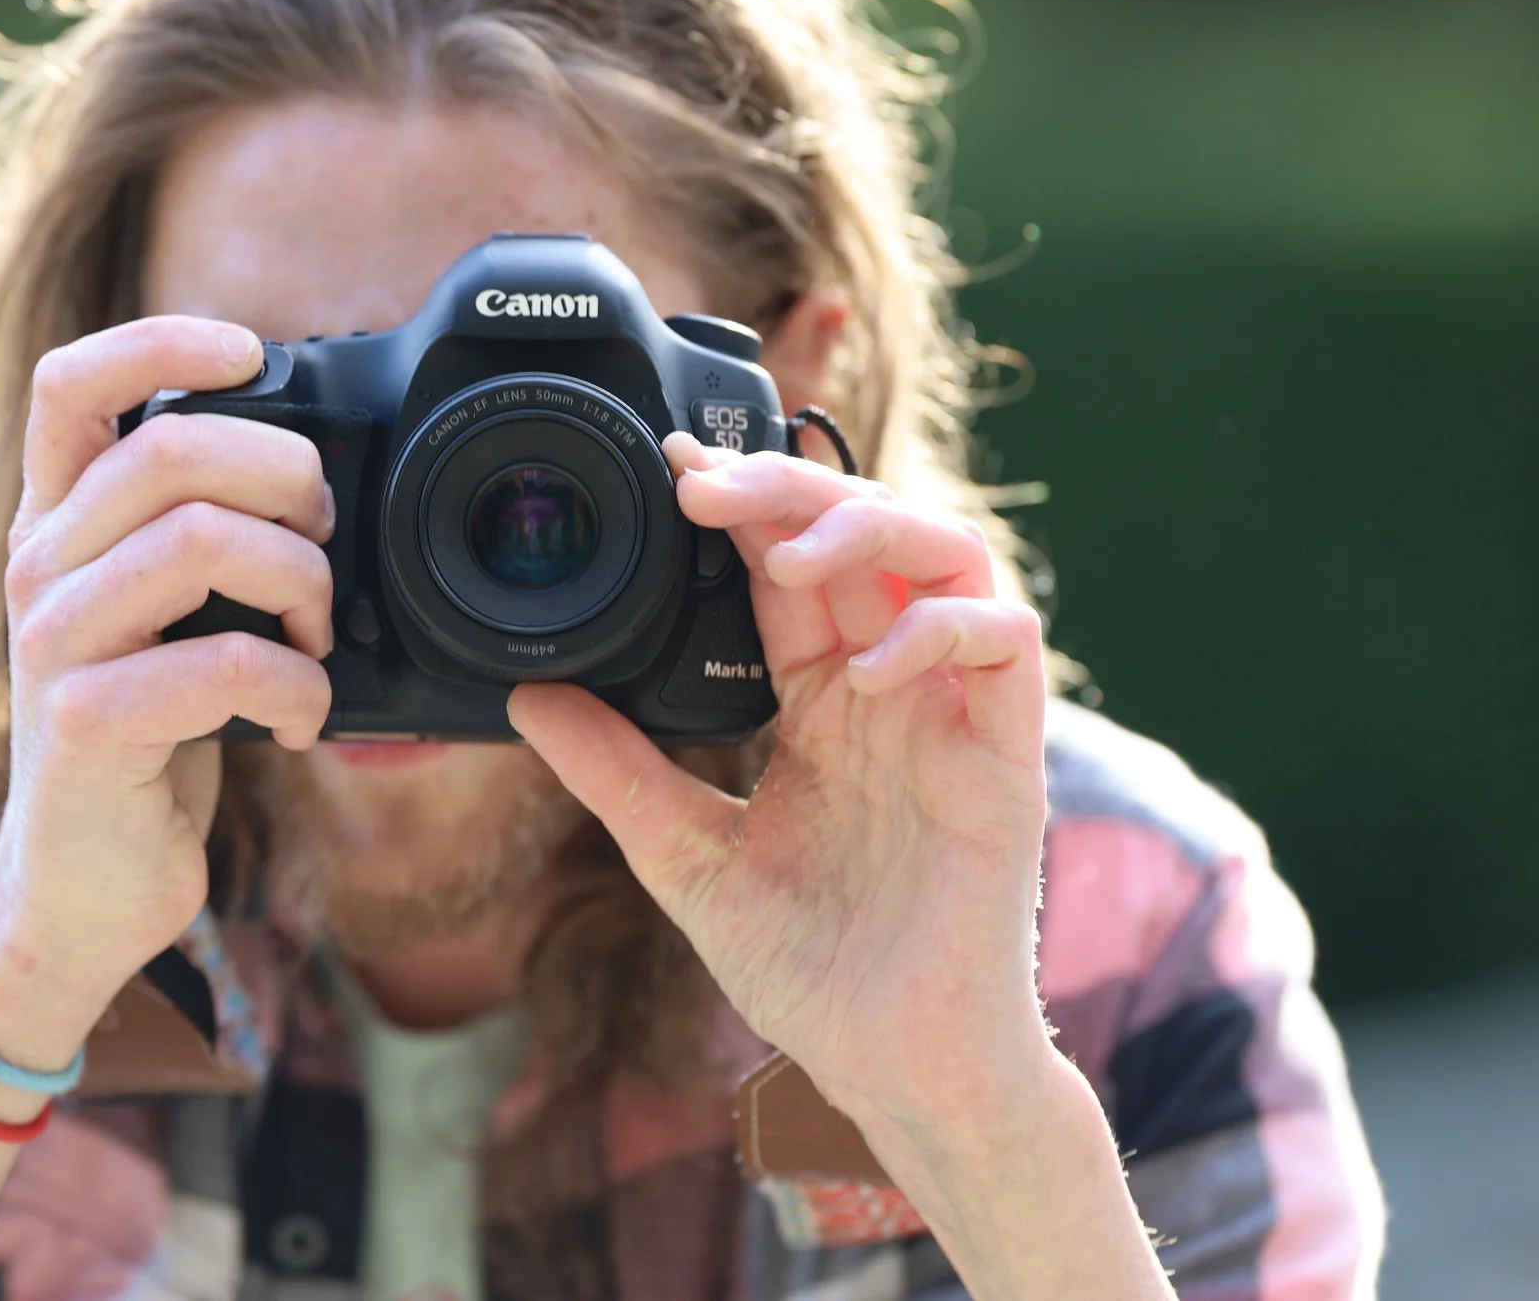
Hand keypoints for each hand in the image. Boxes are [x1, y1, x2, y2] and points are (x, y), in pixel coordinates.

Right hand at [0, 317, 335, 1064]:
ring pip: (203, 540)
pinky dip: (299, 689)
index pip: (71, 382)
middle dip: (285, 475)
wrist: (81, 885)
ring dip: (303, 585)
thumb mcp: (159, 615)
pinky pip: (224, 664)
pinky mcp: (88, 725)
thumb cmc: (146, 737)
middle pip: (169, 446)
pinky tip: (306, 721)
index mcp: (57, 523)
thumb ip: (197, 532)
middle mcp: (40, 566)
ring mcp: (56, 644)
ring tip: (319, 641)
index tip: (251, 353)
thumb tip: (314, 470)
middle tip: (323, 538)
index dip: (162, 339)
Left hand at [509, 434, 1051, 1124]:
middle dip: (789, 490)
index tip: (668, 470)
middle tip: (705, 486)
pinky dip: (940, 627)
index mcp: (823, 702)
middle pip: (866, 534)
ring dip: (870, 531)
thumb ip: (617, 771)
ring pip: (949, 555)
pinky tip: (868, 664)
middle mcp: (893, 689)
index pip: (788, 569)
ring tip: (786, 560)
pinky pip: (1006, 644)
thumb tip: (528, 697)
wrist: (892, 1068)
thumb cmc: (811, 970)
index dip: (741, 507)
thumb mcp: (685, 857)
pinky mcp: (1009, 759)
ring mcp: (954, 716)